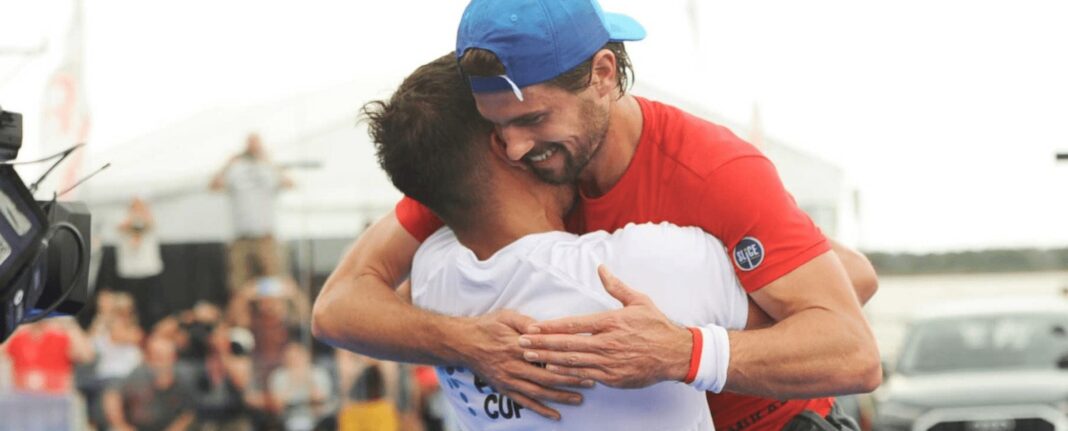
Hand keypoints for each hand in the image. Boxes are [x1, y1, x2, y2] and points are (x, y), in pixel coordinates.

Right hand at [457, 309, 591, 420]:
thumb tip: (545, 328)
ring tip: (579, 399)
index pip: (547, 356)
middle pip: (547, 376)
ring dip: (560, 397)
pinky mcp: (504, 388)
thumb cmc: (486, 326)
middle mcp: (514, 366)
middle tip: (591, 382)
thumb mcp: (506, 316)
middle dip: (570, 380)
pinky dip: (540, 410)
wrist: (462, 343)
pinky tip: (555, 415)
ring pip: (539, 392)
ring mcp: (509, 380)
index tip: (585, 360)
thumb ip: (526, 322)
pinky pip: (524, 402)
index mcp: (517, 346)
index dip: (567, 360)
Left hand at [519, 266, 692, 387]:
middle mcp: (607, 342)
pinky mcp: (614, 377)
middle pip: (567, 344)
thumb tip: (601, 268)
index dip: (550, 327)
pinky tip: (552, 371)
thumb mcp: (638, 301)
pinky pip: (585, 375)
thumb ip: (616, 286)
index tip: (532, 327)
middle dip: (541, 343)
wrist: (677, 353)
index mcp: (611, 322)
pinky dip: (566, 373)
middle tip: (521, 343)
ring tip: (529, 356)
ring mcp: (610, 362)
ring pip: (572, 361)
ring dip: (548, 359)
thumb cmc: (657, 326)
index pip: (574, 324)